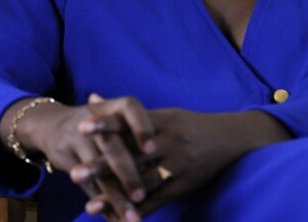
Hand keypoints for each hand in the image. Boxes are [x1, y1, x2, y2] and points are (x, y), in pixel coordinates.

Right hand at [1, 95, 153, 221]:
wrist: (53, 124)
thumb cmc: (101, 125)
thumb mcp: (118, 121)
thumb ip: (140, 136)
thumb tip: (168, 165)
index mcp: (113, 107)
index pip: (130, 109)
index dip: (140, 128)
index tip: (152, 150)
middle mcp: (93, 118)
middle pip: (112, 147)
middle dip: (127, 175)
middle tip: (141, 197)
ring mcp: (76, 137)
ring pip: (98, 173)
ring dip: (115, 198)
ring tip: (132, 218)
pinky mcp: (64, 156)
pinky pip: (86, 184)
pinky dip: (101, 203)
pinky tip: (114, 218)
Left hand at [78, 101, 292, 218]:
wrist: (232, 139)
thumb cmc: (190, 125)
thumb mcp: (163, 113)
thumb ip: (126, 112)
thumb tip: (92, 96)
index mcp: (162, 121)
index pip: (129, 121)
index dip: (106, 125)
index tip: (81, 127)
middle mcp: (169, 142)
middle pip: (132, 155)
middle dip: (102, 165)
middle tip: (75, 173)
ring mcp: (178, 165)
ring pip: (143, 181)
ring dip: (115, 195)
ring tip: (89, 206)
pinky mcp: (185, 185)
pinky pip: (159, 200)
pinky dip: (137, 210)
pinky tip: (118, 218)